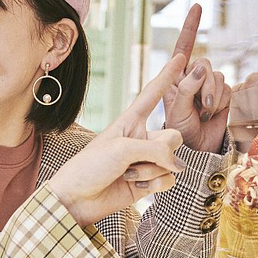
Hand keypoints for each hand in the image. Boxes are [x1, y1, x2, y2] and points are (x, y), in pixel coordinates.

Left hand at [48, 54, 187, 225]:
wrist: (77, 199)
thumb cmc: (90, 167)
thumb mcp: (121, 149)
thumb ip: (157, 150)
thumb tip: (179, 166)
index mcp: (130, 121)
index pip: (152, 94)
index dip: (166, 77)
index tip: (180, 58)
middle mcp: (141, 138)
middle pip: (173, 136)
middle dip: (160, 152)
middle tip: (134, 161)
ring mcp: (146, 160)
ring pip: (172, 162)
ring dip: (151, 172)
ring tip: (126, 174)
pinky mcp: (149, 181)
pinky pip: (169, 180)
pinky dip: (154, 185)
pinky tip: (135, 187)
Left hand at [162, 3, 231, 151]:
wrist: (198, 149)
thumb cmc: (180, 131)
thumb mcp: (176, 111)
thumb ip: (185, 89)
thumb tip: (198, 67)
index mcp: (176, 76)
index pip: (183, 47)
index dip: (190, 26)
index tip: (197, 6)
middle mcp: (193, 77)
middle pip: (205, 64)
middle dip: (205, 85)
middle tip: (202, 107)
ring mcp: (210, 86)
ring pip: (220, 77)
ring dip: (215, 97)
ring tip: (206, 114)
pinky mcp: (226, 95)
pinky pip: (231, 88)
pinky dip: (225, 101)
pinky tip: (217, 112)